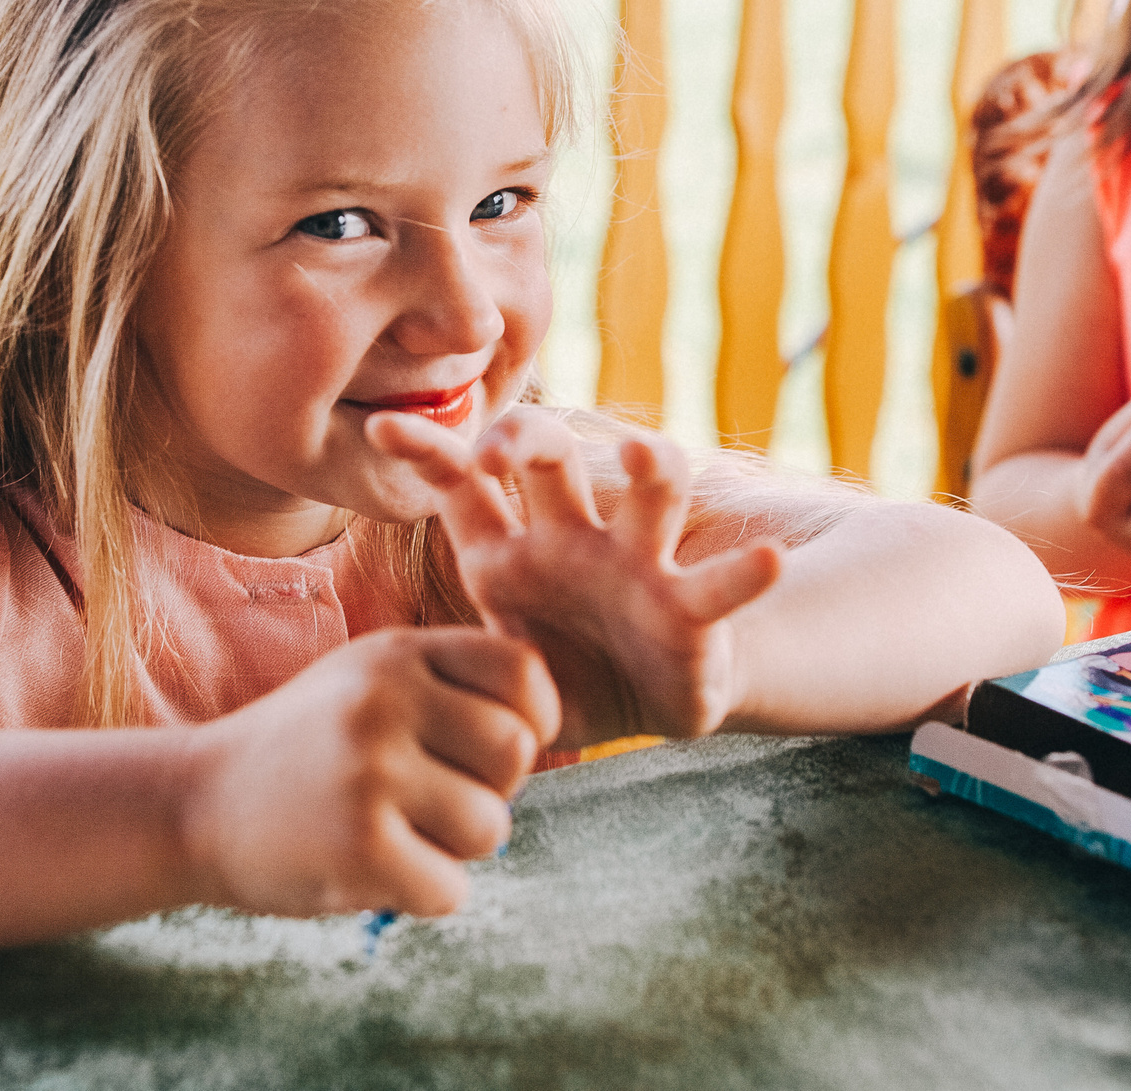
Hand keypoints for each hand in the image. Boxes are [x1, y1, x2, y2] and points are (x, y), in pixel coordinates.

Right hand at [180, 626, 558, 919]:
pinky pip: (451, 888)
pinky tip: (374, 870)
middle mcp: (386, 702)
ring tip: (398, 834)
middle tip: (437, 801)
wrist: (195, 804)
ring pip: (490, 827)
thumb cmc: (305, 747)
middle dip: (492, 791)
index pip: (524, 673)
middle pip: (517, 755)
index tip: (493, 749)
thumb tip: (548, 728)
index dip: (533, 720)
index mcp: (397, 653)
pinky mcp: (359, 848)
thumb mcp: (368, 679)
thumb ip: (450, 684)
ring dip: (456, 849)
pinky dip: (423, 893)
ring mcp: (371, 773)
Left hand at [368, 407, 783, 747]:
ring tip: (645, 454)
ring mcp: (637, 563)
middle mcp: (573, 535)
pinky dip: (746, 576)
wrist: (639, 705)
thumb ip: (448, 660)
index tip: (381, 426)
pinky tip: (769, 563)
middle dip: (529, 438)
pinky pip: (719, 587)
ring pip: (650, 492)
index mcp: (509, 547)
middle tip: (511, 454)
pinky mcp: (690, 609)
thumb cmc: (558, 666)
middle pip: (552, 457)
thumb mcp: (490, 661)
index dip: (426, 451)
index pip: (461, 484)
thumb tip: (361, 696)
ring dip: (650, 465)